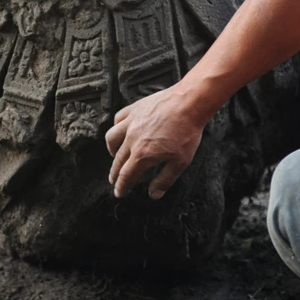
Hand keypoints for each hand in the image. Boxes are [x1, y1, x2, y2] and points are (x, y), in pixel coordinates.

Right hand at [104, 83, 205, 199]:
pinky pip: (118, 119)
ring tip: (114, 156)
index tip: (119, 193)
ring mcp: (131, 122)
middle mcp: (132, 139)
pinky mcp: (134, 109)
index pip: (126, 175)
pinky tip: (120, 130)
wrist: (188, 104)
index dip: (121, 187)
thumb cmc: (186, 132)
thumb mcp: (180, 162)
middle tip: (114, 180)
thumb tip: (154, 195)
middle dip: (115, 173)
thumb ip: (165, 180)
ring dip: (111, 150)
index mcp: (142, 155)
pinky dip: (117, 127)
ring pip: (112, 138)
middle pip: (118, 160)